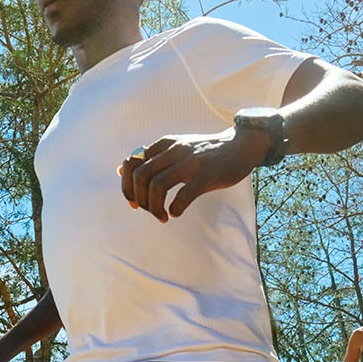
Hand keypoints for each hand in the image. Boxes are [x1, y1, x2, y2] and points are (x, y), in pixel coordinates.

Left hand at [118, 127, 268, 222]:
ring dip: (154, 207)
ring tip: (161, 217)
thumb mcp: (176, 147)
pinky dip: (174, 209)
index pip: (132, 163)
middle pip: (141, 176)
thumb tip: (121, 169)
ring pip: (157, 186)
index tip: (134, 202)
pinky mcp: (206, 176)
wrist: (240, 145)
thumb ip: (151, 157)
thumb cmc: (206, 152)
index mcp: (164, 145)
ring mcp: (190, 163)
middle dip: (138, 198)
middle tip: (147, 211)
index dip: (127, 186)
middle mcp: (174, 151)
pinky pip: (182, 196)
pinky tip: (175, 213)